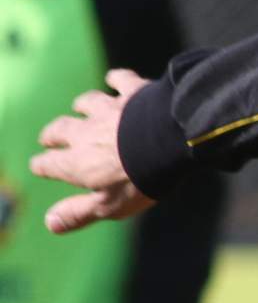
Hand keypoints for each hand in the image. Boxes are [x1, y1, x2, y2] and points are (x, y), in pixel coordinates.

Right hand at [30, 70, 156, 232]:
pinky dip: (116, 79)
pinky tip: (114, 78)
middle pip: (60, 129)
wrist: (171, 138)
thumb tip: (49, 224)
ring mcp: (109, 109)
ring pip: (87, 102)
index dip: (43, 166)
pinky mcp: (134, 92)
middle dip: (52, 134)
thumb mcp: (110, 205)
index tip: (40, 166)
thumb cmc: (141, 177)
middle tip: (49, 137)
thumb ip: (79, 213)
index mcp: (76, 162)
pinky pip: (121, 81)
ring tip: (80, 107)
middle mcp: (86, 132)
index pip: (48, 164)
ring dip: (82, 106)